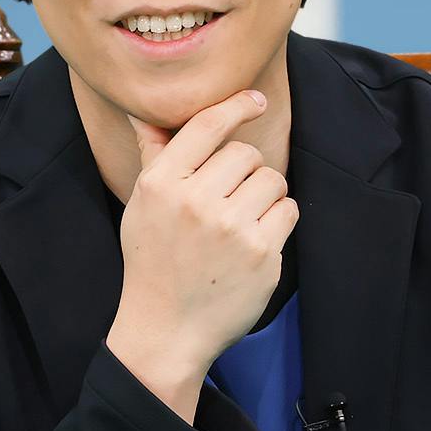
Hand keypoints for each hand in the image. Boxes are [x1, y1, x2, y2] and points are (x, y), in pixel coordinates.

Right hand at [112, 88, 296, 373]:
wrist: (166, 330)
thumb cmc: (153, 262)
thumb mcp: (141, 206)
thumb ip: (153, 156)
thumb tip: (147, 111)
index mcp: (160, 184)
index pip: (208, 125)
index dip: (237, 105)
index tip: (256, 100)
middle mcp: (194, 201)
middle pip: (246, 153)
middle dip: (245, 171)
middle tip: (230, 199)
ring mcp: (230, 228)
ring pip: (272, 179)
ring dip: (265, 195)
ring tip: (243, 220)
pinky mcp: (262, 254)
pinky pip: (288, 210)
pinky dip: (279, 220)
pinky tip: (256, 240)